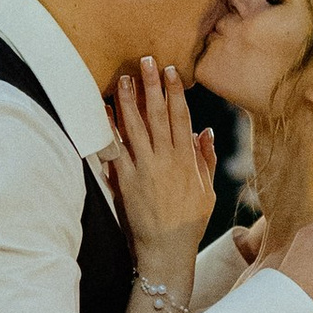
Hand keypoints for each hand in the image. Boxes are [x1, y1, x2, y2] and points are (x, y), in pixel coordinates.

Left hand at [104, 57, 216, 269]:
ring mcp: (144, 169)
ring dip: (129, 100)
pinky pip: (116, 150)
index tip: (171, 71)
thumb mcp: (207, 192)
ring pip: (135, 127)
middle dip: (152, 86)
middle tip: (146, 61)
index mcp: (187, 160)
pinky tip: (105, 111)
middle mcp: (166, 160)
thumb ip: (206, 160)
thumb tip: (205, 131)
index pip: (181, 117)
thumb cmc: (189, 223)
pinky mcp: (125, 181)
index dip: (176, 92)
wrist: (166, 251)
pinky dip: (110, 129)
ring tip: (124, 78)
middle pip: (158, 115)